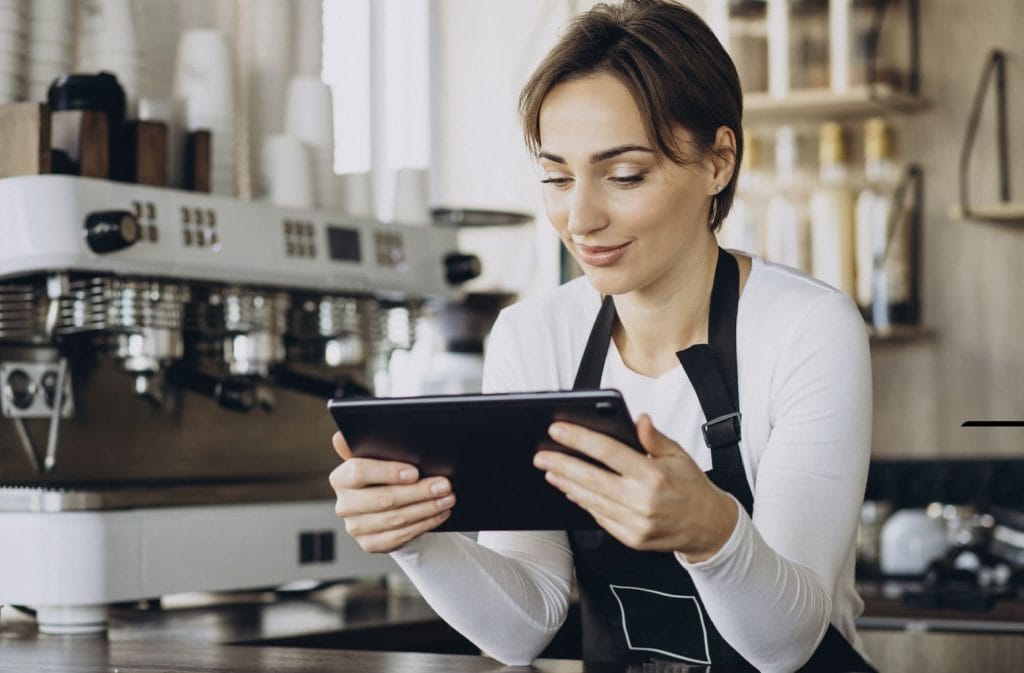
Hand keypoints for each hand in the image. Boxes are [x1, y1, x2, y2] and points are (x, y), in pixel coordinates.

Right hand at [329, 431, 454, 552]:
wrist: (386, 506)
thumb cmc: (385, 475)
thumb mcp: (379, 457)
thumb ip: (370, 445)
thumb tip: (344, 437)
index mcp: (341, 478)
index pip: (359, 472)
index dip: (388, 472)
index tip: (414, 472)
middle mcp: (344, 505)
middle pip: (384, 498)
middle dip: (419, 492)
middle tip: (444, 485)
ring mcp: (355, 527)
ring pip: (396, 519)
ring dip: (427, 508)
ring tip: (447, 498)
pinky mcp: (369, 544)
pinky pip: (400, 536)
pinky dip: (424, 524)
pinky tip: (439, 514)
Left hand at [533, 414, 736, 561]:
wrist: (708, 527)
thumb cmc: (691, 487)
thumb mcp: (679, 455)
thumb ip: (654, 438)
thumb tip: (637, 419)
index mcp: (653, 476)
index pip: (609, 452)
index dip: (580, 439)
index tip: (558, 429)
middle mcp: (642, 501)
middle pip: (592, 479)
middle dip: (562, 465)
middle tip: (541, 455)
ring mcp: (635, 523)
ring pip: (592, 500)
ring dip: (567, 484)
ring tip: (550, 471)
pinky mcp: (631, 538)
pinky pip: (600, 517)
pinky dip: (583, 503)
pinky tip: (571, 490)